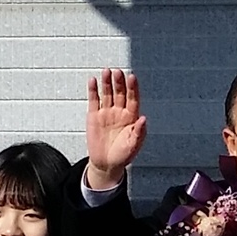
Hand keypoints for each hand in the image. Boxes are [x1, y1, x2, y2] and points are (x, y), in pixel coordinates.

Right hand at [86, 68, 146, 189]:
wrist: (106, 164)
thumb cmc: (123, 155)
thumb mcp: (133, 145)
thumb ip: (139, 132)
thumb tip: (144, 118)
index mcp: (131, 118)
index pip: (133, 99)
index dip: (133, 88)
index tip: (132, 77)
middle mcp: (120, 112)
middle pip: (120, 93)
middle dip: (119, 83)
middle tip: (118, 72)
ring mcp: (107, 112)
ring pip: (107, 94)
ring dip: (107, 82)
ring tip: (107, 71)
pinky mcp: (94, 116)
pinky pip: (94, 100)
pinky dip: (93, 90)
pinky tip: (93, 80)